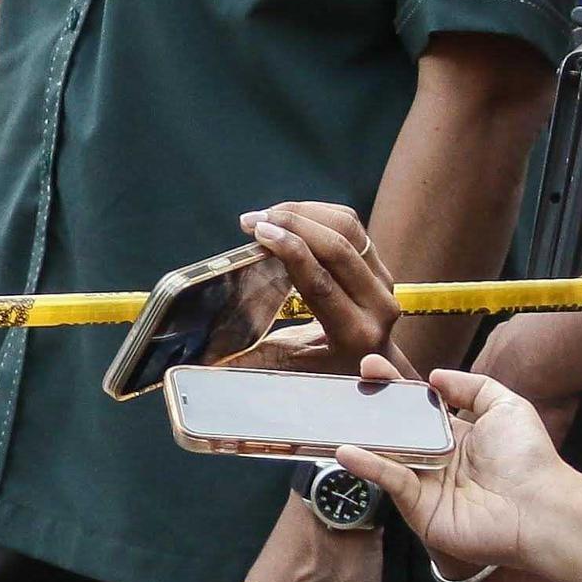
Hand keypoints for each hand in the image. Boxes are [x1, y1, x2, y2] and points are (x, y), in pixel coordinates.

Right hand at [238, 201, 393, 366]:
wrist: (372, 363)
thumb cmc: (325, 368)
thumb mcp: (289, 368)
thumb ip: (251, 360)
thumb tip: (199, 361)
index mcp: (353, 333)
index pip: (321, 282)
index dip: (289, 250)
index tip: (257, 231)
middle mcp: (376, 304)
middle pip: (340, 245)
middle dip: (293, 222)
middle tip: (253, 220)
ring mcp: (383, 280)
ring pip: (348, 227)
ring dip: (303, 213)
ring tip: (266, 215)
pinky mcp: (378, 262)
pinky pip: (350, 224)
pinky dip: (316, 212)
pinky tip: (288, 217)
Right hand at [337, 353, 569, 581]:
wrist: (540, 507)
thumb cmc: (529, 459)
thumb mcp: (507, 407)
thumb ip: (473, 386)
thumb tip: (435, 376)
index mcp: (457, 437)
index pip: (417, 408)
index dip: (394, 387)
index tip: (371, 367)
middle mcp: (437, 461)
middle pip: (395, 431)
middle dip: (369, 409)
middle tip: (344, 390)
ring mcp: (426, 486)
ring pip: (386, 457)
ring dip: (361, 439)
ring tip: (335, 420)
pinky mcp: (419, 509)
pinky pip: (390, 482)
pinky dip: (369, 466)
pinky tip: (348, 452)